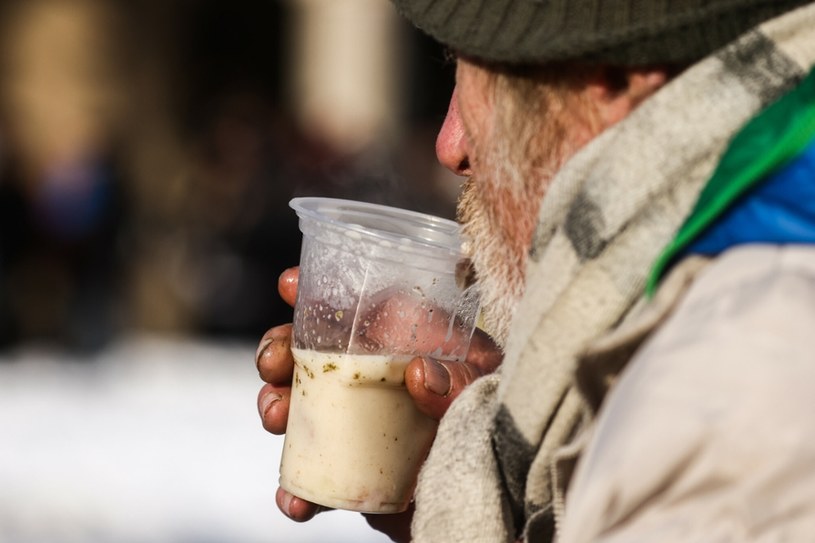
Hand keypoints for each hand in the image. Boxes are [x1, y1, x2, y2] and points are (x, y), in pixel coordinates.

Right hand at [256, 267, 502, 537]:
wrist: (504, 510)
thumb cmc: (501, 437)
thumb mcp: (489, 399)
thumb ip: (464, 383)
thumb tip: (420, 372)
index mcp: (417, 344)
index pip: (365, 306)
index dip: (323, 290)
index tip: (289, 284)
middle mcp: (384, 379)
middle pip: (319, 352)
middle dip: (282, 349)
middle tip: (272, 362)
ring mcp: (366, 424)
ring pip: (306, 406)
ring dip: (277, 407)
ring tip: (275, 417)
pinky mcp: (358, 470)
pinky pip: (317, 474)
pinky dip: (295, 487)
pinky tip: (292, 498)